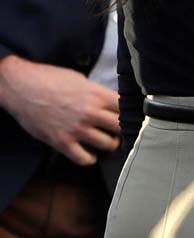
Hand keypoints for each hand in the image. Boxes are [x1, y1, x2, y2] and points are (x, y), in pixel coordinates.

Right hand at [0, 55, 119, 166]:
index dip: (129, 112)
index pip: (125, 107)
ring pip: (108, 144)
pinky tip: (89, 153)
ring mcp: (77, 129)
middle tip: (118, 130)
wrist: (21, 87)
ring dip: (109, 144)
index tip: (129, 116)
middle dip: (122, 129)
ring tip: (106, 141)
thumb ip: (96, 92)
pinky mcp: (62, 142)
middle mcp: (90, 112)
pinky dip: (89, 158)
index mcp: (96, 94)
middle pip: (121, 127)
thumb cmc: (48, 79)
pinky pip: (84, 159)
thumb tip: (109, 102)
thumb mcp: (78, 79)